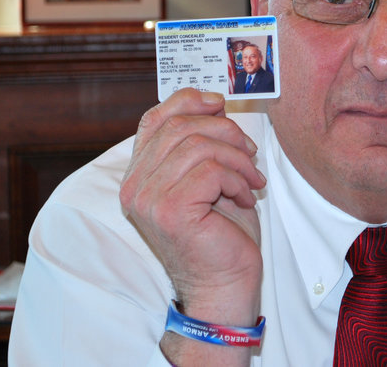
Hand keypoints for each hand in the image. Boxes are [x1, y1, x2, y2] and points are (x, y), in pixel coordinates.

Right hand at [119, 88, 265, 324]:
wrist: (225, 283)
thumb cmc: (222, 233)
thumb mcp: (211, 177)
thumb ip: (202, 143)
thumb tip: (214, 104)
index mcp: (139, 175)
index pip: (154, 120)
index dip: (188, 102)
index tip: (220, 103)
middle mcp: (135, 186)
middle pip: (180, 127)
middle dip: (225, 132)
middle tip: (249, 152)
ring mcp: (148, 199)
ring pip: (198, 146)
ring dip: (236, 158)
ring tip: (251, 179)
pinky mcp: (170, 210)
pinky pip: (211, 170)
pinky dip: (237, 179)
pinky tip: (245, 197)